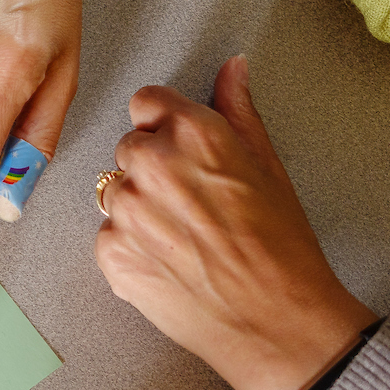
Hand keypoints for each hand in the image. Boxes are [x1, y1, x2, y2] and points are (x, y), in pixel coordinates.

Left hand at [93, 56, 375, 389]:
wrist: (273, 321)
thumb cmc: (281, 247)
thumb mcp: (268, 165)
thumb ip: (238, 110)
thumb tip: (231, 68)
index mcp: (192, 133)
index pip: (147, 102)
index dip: (165, 124)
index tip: (179, 145)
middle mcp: (151, 165)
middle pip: (129, 148)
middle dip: (154, 168)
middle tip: (193, 203)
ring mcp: (126, 211)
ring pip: (115, 192)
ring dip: (139, 207)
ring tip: (184, 237)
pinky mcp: (111, 254)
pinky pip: (109, 235)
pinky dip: (131, 247)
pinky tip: (170, 262)